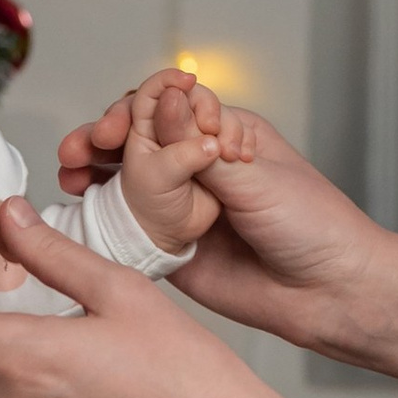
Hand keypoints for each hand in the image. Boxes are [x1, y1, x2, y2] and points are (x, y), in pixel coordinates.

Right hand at [58, 80, 388, 351]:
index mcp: (223, 135)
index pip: (164, 108)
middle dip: (100, 140)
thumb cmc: (313, 225)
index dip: (132, 112)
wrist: (330, 293)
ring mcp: (182, 208)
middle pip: (135, 141)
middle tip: (75, 151)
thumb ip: (202, 150)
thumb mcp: (258, 178)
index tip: (111, 128)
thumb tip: (162, 103)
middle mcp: (197, 166)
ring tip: (68, 176)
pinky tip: (76, 212)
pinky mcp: (172, 248)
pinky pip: (128, 228)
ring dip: (92, 173)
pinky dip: (99, 217)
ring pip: (124, 181)